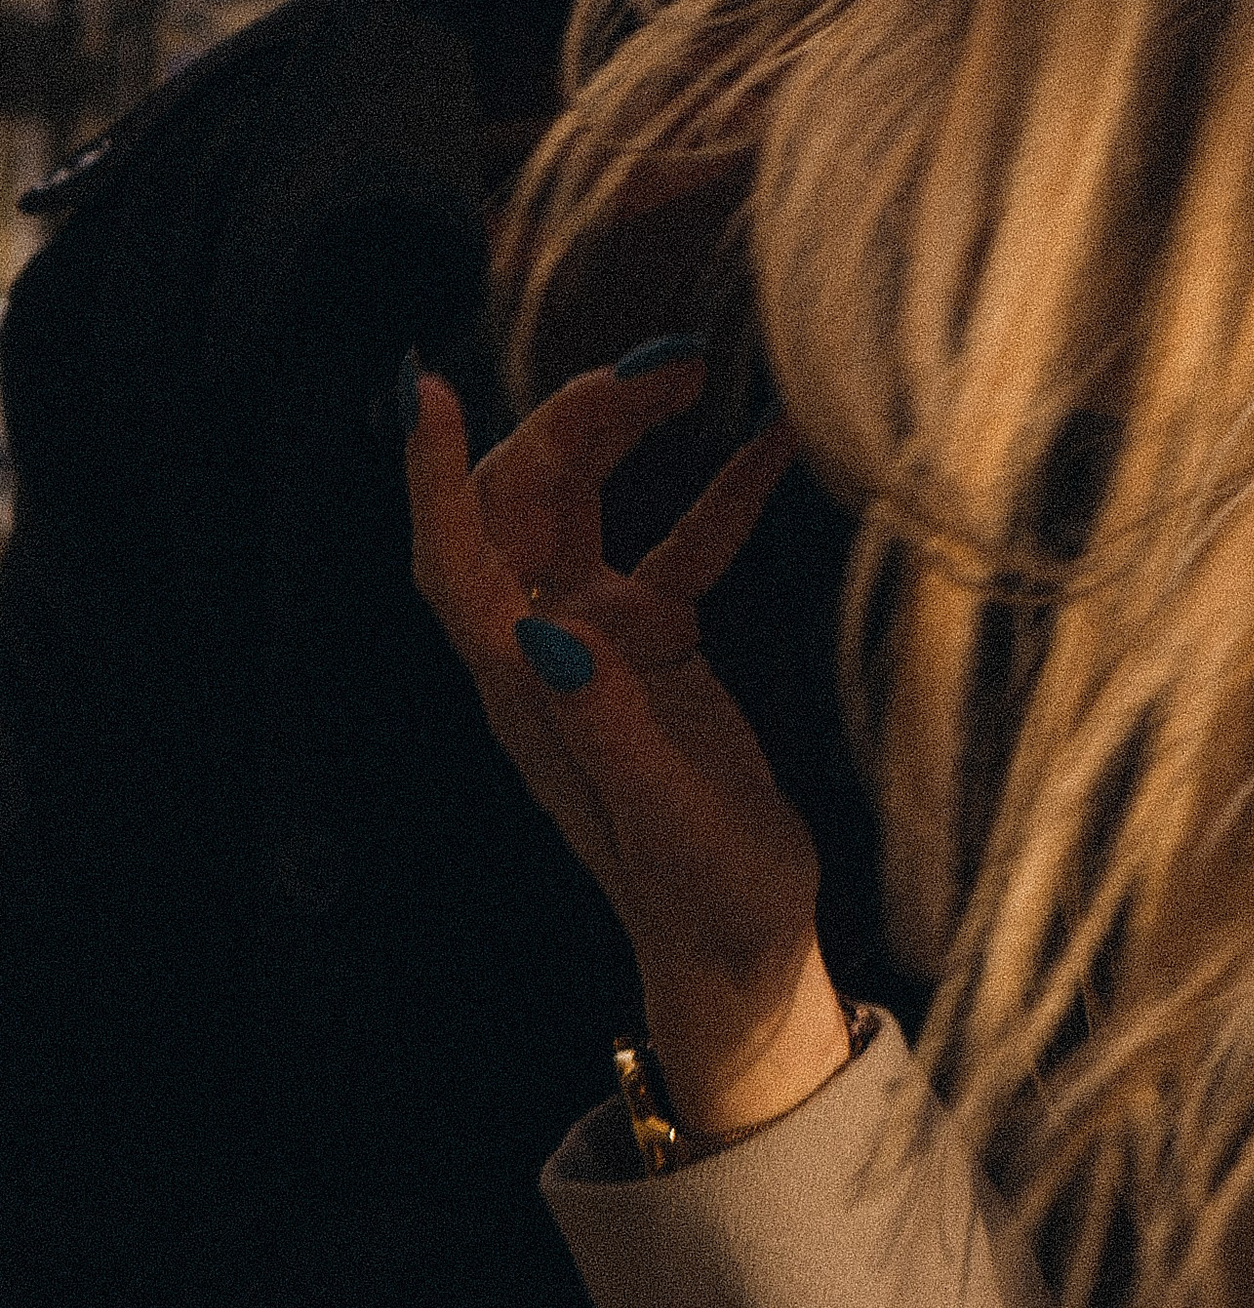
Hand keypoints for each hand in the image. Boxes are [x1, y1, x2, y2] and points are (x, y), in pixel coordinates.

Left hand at [407, 354, 839, 1130]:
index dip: (433, 474)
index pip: (453, 559)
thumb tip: (547, 625)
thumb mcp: (662, 815)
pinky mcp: (656, 645)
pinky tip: (773, 442)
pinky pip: (674, 544)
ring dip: (628, 434)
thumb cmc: (701, 896)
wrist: (742, 945)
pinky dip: (716, 492)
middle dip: (573, 418)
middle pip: (522, 503)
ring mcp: (597, 640)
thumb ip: (604, 720)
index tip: (427, 386)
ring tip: (702, 369)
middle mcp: (544, 649)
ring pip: (583, 505)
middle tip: (666, 362)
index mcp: (524, 688)